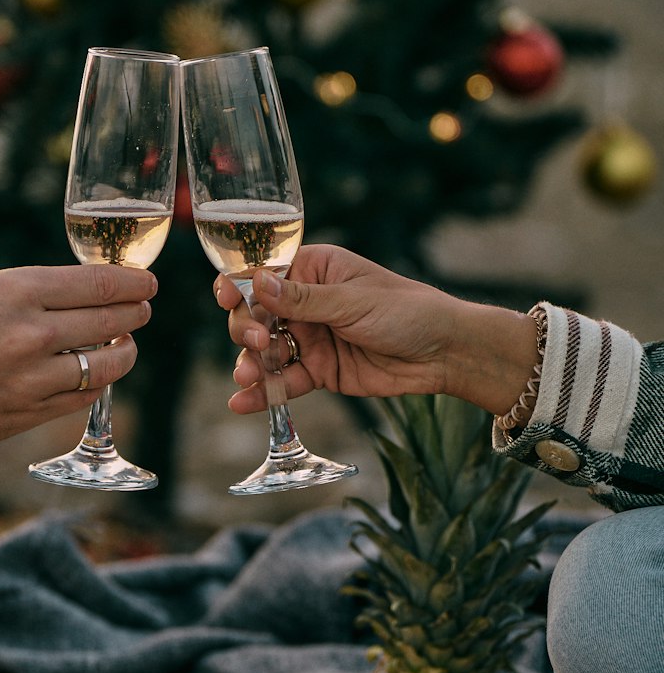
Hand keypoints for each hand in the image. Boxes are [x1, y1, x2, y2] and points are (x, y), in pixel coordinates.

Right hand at [0, 265, 156, 476]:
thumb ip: (38, 293)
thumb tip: (95, 295)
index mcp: (17, 292)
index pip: (100, 284)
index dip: (133, 284)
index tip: (147, 284)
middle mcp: (29, 335)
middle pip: (110, 322)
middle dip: (135, 315)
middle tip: (142, 310)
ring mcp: (29, 380)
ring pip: (105, 365)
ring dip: (123, 352)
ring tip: (124, 344)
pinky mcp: (24, 417)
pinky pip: (81, 399)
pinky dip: (95, 384)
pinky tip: (93, 374)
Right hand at [214, 245, 536, 415]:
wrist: (445, 354)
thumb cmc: (407, 311)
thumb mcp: (353, 302)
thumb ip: (303, 299)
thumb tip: (257, 283)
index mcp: (314, 270)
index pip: (264, 274)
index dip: (239, 285)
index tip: (227, 298)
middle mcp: (306, 303)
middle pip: (256, 315)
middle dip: (246, 330)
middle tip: (257, 342)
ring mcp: (310, 338)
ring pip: (265, 351)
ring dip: (250, 363)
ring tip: (245, 378)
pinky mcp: (319, 371)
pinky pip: (284, 381)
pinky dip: (264, 393)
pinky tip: (243, 402)